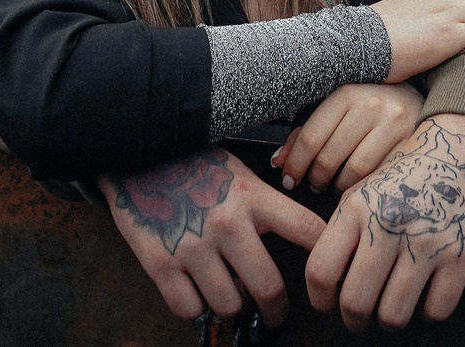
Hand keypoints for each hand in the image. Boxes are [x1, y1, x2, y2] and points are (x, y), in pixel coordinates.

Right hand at [102, 146, 325, 324]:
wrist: (135, 151)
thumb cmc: (191, 161)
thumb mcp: (237, 171)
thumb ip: (263, 203)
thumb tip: (294, 238)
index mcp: (252, 195)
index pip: (307, 230)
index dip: (326, 255)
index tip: (329, 273)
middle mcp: (227, 223)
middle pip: (270, 287)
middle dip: (278, 310)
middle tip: (276, 312)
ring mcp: (192, 246)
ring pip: (229, 305)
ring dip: (231, 306)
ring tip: (227, 292)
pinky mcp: (160, 263)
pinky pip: (189, 308)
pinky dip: (195, 306)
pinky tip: (195, 289)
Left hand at [272, 83, 422, 192]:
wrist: (418, 100)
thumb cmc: (370, 107)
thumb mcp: (337, 111)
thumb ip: (306, 135)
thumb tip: (279, 163)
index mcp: (346, 92)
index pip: (310, 137)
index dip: (294, 165)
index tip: (289, 179)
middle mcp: (371, 104)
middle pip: (329, 158)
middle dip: (314, 179)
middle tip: (313, 184)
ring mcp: (394, 123)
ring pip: (352, 172)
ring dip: (336, 187)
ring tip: (333, 184)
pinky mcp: (411, 142)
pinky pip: (377, 176)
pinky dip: (361, 187)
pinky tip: (356, 184)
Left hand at [306, 113, 464, 327]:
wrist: (461, 145)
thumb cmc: (408, 171)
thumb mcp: (363, 189)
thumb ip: (342, 231)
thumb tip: (326, 281)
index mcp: (358, 208)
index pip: (321, 271)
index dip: (319, 299)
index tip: (327, 304)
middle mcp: (388, 226)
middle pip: (355, 302)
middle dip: (353, 319)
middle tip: (359, 316)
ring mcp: (426, 242)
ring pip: (393, 315)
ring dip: (388, 320)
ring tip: (389, 308)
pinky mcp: (460, 256)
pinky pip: (436, 310)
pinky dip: (427, 312)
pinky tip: (423, 296)